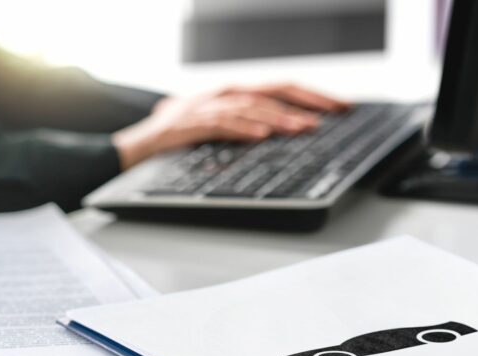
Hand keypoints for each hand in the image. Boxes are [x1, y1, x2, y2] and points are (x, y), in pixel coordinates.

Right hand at [112, 83, 348, 169]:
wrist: (138, 143)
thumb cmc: (180, 136)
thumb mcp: (219, 126)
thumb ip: (247, 125)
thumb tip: (282, 132)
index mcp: (235, 94)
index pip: (281, 89)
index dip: (312, 95)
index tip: (340, 107)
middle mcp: (224, 94)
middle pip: (274, 90)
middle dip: (308, 100)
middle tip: (335, 112)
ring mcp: (207, 106)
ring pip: (252, 106)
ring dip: (281, 117)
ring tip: (304, 128)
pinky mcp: (190, 123)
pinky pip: (221, 123)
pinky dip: (243, 128)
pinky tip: (262, 135)